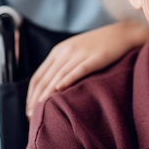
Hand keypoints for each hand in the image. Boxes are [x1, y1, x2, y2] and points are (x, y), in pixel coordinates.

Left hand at [25, 20, 148, 118]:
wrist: (121, 34)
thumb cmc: (97, 45)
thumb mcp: (75, 51)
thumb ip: (62, 64)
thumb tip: (49, 87)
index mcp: (59, 50)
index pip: (38, 75)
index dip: (31, 93)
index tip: (27, 109)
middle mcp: (66, 51)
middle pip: (46, 77)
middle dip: (35, 97)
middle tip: (30, 114)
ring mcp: (80, 54)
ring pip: (59, 75)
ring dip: (47, 93)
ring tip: (40, 108)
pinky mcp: (95, 58)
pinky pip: (79, 70)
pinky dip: (67, 79)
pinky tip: (59, 89)